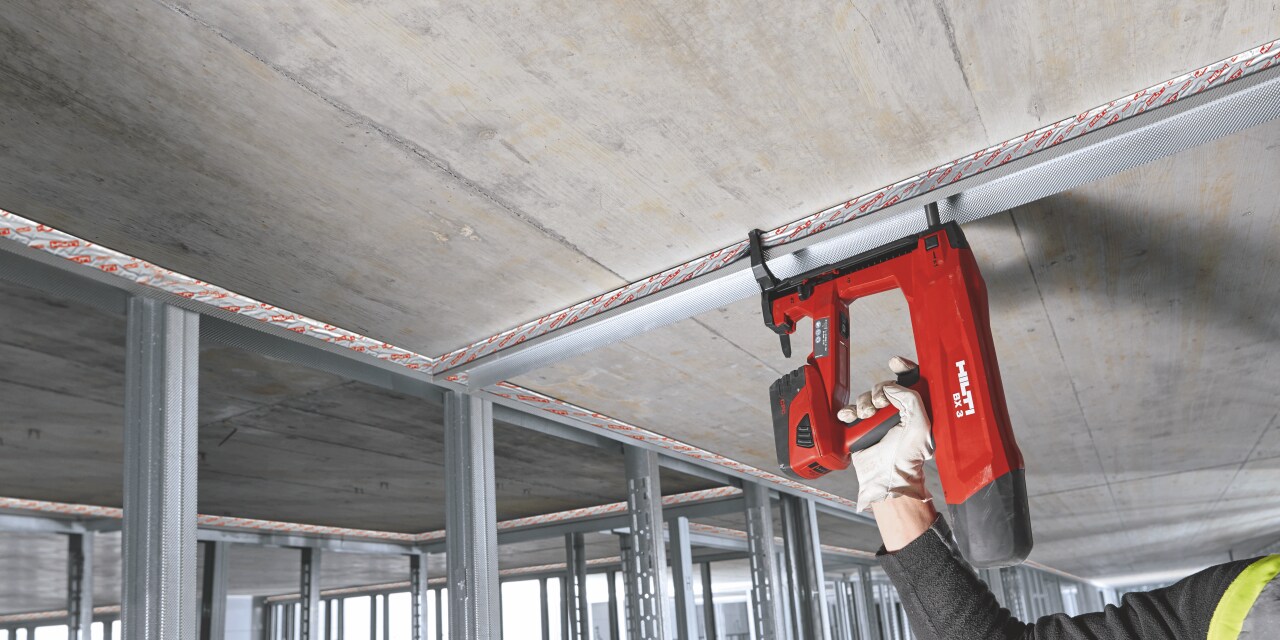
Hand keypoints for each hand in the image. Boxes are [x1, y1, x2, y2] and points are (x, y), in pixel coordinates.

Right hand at [838, 356, 934, 511]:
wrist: (887, 478)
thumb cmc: (908, 459)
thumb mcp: (920, 425)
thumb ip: (911, 399)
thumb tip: (892, 387)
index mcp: (915, 410)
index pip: (910, 381)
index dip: (903, 368)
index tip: (896, 362)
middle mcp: (897, 412)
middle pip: (884, 387)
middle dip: (880, 391)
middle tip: (881, 404)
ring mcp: (878, 420)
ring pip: (866, 397)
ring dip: (864, 403)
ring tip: (867, 416)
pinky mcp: (861, 428)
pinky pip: (850, 411)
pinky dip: (848, 411)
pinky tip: (851, 417)